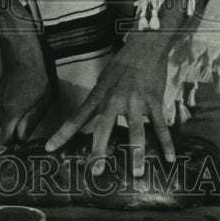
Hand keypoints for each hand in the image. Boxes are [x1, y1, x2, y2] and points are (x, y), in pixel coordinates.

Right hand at [0, 63, 51, 146]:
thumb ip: (30, 124)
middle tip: (29, 116)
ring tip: (24, 107)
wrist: (22, 62)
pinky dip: (8, 114)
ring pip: (3, 125)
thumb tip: (20, 139)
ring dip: (12, 121)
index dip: (18, 140)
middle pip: (5, 133)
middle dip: (16, 130)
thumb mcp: (42, 104)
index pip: (6, 141)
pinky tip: (17, 102)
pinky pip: (0, 117)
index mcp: (9, 112)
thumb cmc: (37, 82)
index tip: (27, 133)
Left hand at [45, 30, 174, 177]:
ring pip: (136, 131)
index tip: (49, 149)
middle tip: (96, 172)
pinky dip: (166, 143)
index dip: (62, 134)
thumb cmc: (122, 65)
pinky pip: (160, 126)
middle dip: (99, 150)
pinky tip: (170, 158)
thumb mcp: (103, 81)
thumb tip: (92, 119)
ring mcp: (136, 101)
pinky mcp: (154, 101)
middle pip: (104, 127)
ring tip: (136, 173)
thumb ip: (98, 101)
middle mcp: (114, 100)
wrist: (144, 47)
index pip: (76, 117)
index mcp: (99, 96)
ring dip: (136, 153)